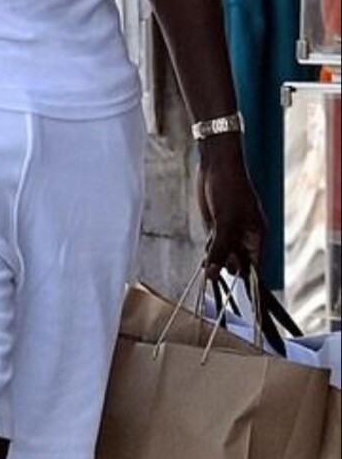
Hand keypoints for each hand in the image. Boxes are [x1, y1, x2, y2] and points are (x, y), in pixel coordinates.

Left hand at [196, 139, 265, 277]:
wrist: (216, 164)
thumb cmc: (228, 189)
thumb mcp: (224, 221)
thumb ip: (219, 249)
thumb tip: (211, 275)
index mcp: (257, 236)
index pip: (254, 267)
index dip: (245, 281)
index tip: (235, 294)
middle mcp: (246, 237)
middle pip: (238, 265)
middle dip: (225, 271)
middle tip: (210, 276)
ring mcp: (231, 232)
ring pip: (223, 257)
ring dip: (214, 262)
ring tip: (205, 266)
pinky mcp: (217, 227)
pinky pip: (214, 247)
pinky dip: (208, 254)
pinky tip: (202, 259)